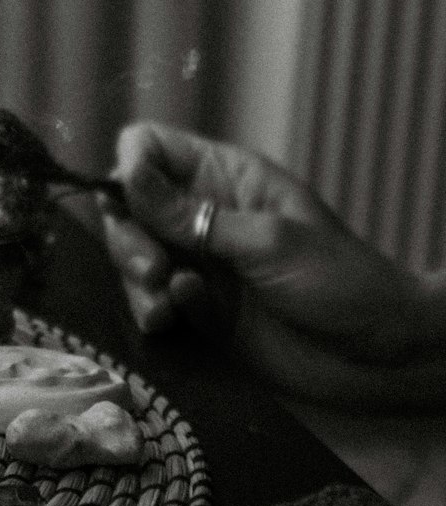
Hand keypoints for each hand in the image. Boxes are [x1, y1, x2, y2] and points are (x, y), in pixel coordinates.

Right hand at [102, 121, 444, 413]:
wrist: (379, 357)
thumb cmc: (340, 282)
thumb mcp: (267, 241)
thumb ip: (193, 216)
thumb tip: (127, 177)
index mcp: (224, 179)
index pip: (151, 148)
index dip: (130, 167)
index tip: (129, 200)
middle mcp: (203, 216)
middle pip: (129, 208)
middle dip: (128, 239)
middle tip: (153, 271)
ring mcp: (199, 265)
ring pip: (134, 259)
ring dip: (137, 283)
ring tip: (165, 308)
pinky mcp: (198, 312)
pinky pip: (152, 304)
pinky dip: (153, 313)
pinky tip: (174, 323)